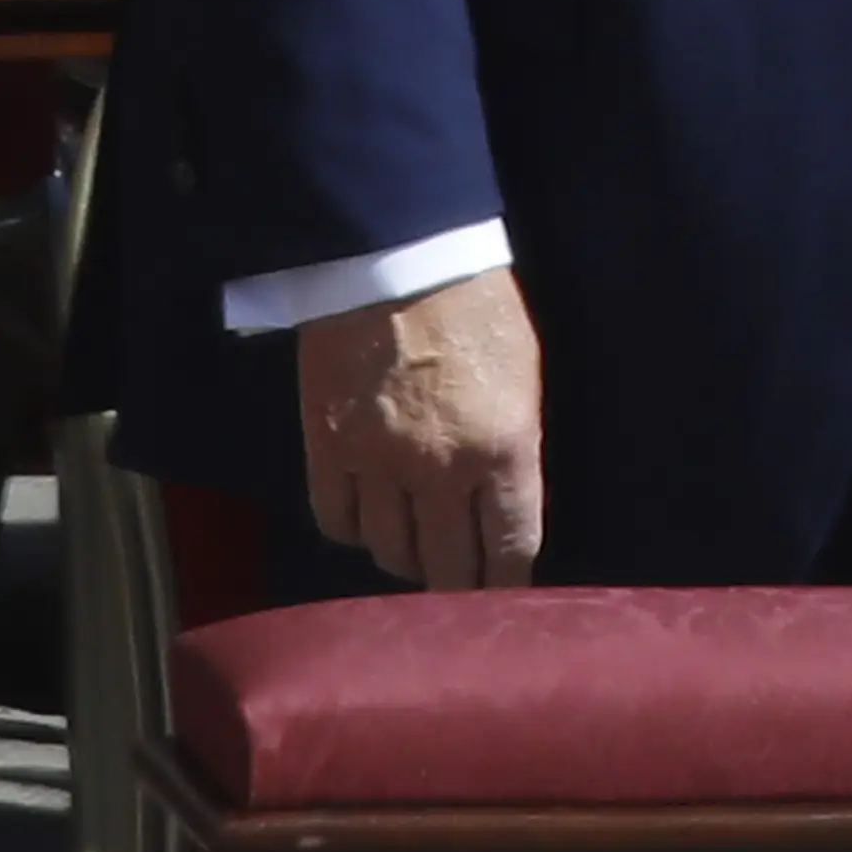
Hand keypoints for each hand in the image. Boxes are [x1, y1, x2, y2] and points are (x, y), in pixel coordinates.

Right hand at [298, 266, 544, 588]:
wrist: (395, 257)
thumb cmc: (476, 303)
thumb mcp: (524, 375)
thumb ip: (517, 447)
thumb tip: (510, 503)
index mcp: (503, 450)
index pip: (510, 548)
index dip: (508, 581)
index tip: (506, 594)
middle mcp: (441, 471)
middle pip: (446, 566)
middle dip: (457, 586)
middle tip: (458, 588)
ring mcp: (378, 465)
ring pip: (389, 551)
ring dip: (406, 559)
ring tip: (415, 551)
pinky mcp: (327, 448)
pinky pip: (336, 520)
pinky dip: (353, 530)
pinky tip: (367, 522)